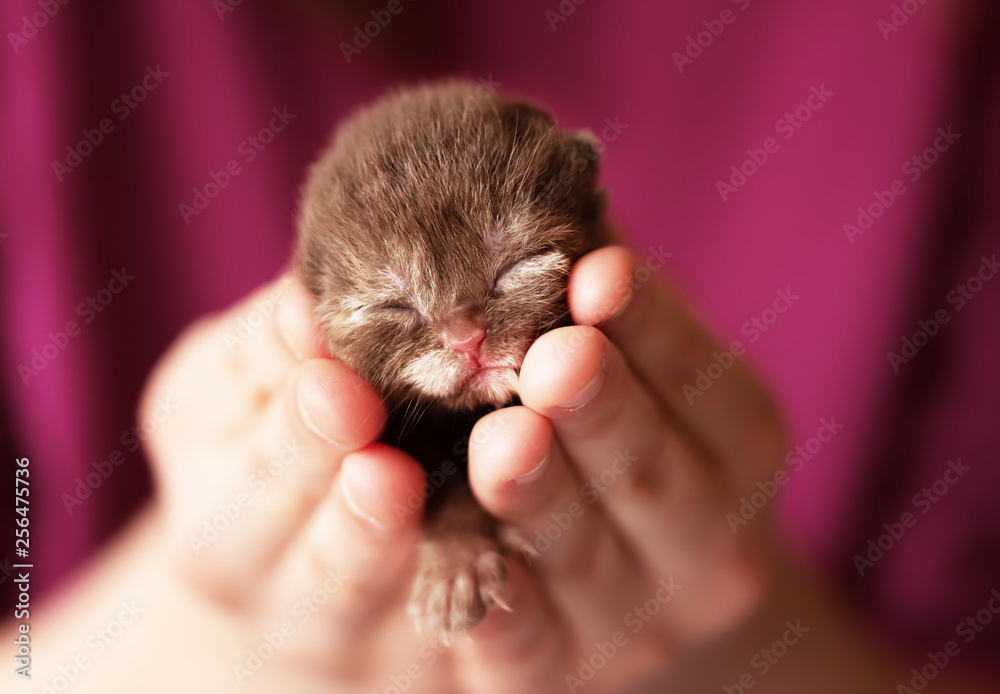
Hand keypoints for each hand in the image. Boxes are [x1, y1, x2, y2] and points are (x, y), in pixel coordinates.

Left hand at [453, 245, 786, 691]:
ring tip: (502, 441)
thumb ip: (601, 300)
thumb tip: (556, 181)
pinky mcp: (561, 673)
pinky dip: (494, 605)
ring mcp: (638, 621)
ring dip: (544, 501)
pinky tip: (455, 557)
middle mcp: (707, 543)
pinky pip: (526, 648)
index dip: (652, 326)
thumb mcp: (636, 361)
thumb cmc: (621, 426)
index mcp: (736, 443)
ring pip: (588, 562)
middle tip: (559, 357)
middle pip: (652, 477)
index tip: (599, 269)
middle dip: (604, 413)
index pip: (700, 381)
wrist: (637, 574)